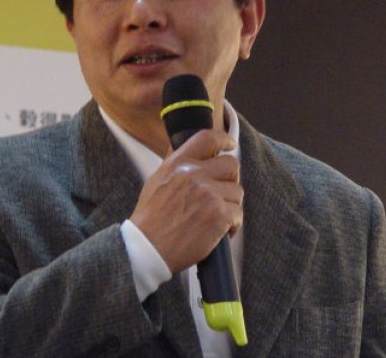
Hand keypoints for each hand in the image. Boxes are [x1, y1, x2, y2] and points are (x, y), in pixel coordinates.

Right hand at [129, 130, 242, 273]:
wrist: (147, 248)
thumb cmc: (150, 219)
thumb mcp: (156, 181)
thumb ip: (176, 165)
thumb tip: (190, 150)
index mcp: (177, 164)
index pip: (207, 138)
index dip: (223, 140)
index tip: (229, 144)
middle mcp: (194, 175)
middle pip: (231, 164)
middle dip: (230, 179)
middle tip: (222, 193)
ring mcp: (208, 195)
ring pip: (237, 191)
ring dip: (230, 205)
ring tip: (215, 217)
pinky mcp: (219, 216)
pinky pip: (238, 214)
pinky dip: (232, 225)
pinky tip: (219, 231)